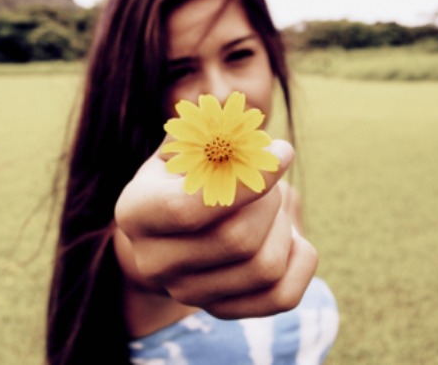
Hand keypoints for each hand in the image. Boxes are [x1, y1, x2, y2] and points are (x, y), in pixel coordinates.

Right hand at [114, 139, 317, 318]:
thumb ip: (209, 131)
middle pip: (237, 240)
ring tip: (271, 206)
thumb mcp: (186, 146)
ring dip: (284, 225)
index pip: (188, 210)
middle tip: (270, 179)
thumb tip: (241, 126)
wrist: (175, 230)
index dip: (245, 182)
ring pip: (265, 267)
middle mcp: (154, 263)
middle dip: (269, 200)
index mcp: (137, 214)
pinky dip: (299, 260)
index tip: (282, 151)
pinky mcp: (222, 311)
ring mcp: (188, 294)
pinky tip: (287, 236)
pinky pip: (283, 296)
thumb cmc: (185, 176)